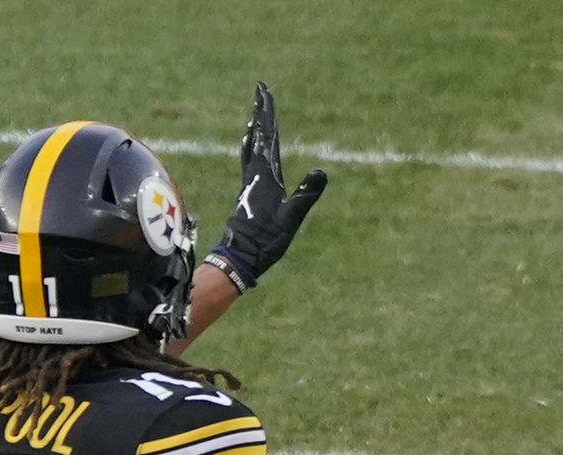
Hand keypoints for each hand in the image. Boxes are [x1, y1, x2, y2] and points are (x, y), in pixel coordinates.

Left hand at [205, 82, 328, 290]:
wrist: (241, 256)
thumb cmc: (266, 239)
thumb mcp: (292, 218)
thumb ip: (306, 195)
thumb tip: (321, 172)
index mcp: (265, 175)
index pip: (268, 137)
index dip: (267, 114)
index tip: (265, 92)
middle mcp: (255, 173)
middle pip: (257, 135)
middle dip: (261, 112)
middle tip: (260, 91)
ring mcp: (249, 181)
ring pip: (251, 146)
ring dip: (255, 128)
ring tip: (256, 114)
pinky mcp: (248, 191)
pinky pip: (249, 160)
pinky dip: (250, 146)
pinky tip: (250, 147)